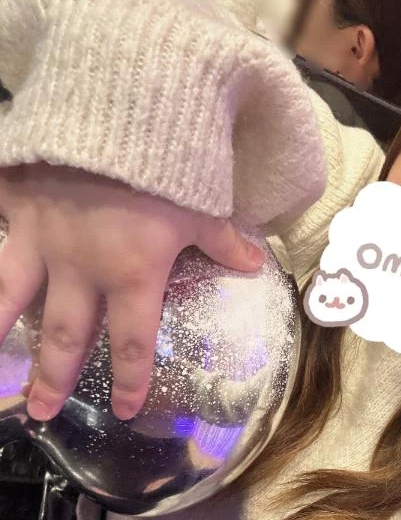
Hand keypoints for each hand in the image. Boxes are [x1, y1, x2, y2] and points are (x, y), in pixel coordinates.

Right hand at [0, 164, 264, 420]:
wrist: (115, 108)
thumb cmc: (164, 162)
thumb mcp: (201, 204)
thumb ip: (224, 241)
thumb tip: (255, 265)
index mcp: (132, 275)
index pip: (133, 344)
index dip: (131, 381)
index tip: (126, 411)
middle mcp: (81, 269)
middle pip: (66, 336)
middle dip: (55, 378)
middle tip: (43, 412)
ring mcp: (42, 240)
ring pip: (12, 297)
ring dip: (1, 331)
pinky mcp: (17, 207)